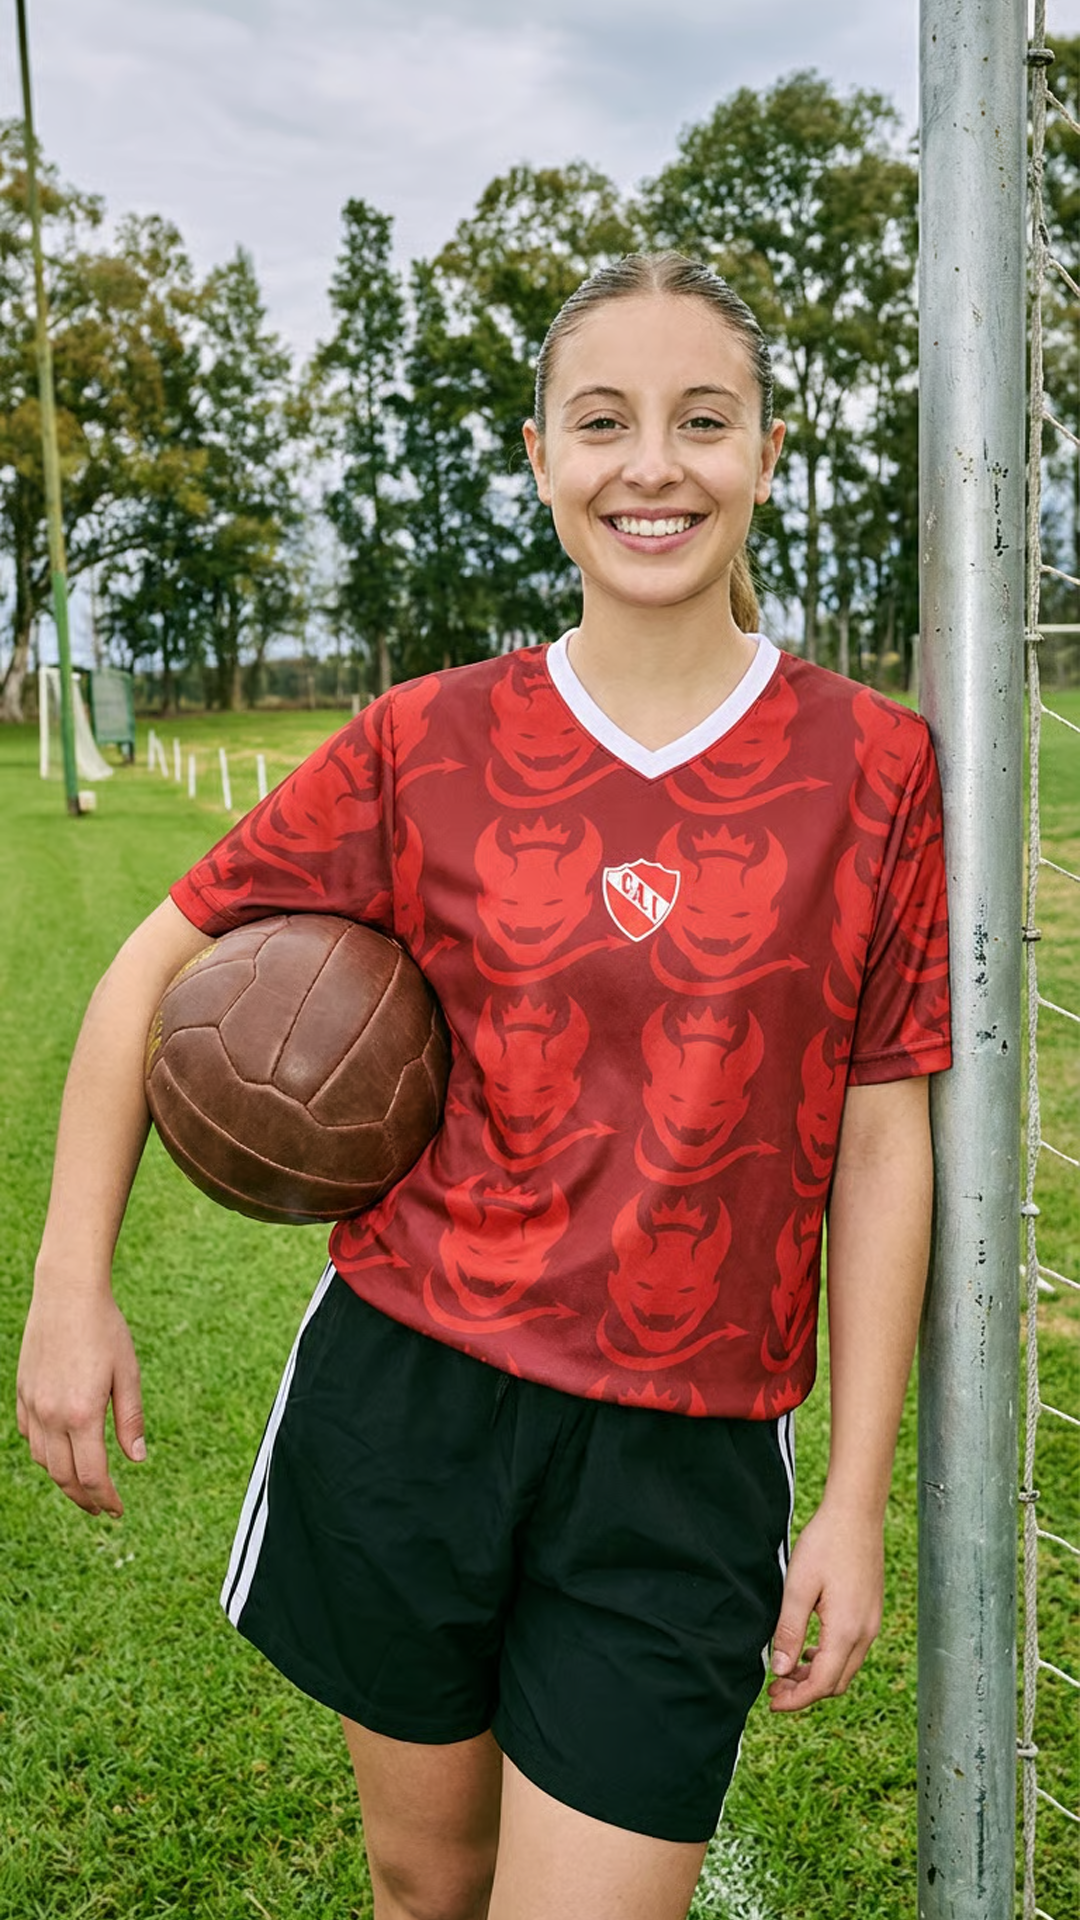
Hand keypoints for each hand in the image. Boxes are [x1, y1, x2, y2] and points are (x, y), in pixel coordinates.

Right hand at [16, 1287, 145, 1518]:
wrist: (67, 1294)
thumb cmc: (104, 1329)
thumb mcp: (128, 1372)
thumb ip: (130, 1419)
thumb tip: (137, 1459)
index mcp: (83, 1413)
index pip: (92, 1475)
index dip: (105, 1499)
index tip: (118, 1509)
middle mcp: (52, 1415)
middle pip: (64, 1476)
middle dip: (85, 1498)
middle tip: (102, 1507)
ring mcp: (33, 1405)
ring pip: (43, 1461)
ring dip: (63, 1480)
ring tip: (84, 1485)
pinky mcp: (23, 1394)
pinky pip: (30, 1437)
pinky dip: (45, 1454)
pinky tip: (60, 1453)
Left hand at [767, 1499, 884, 1711]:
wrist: (856, 1514)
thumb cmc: (825, 1544)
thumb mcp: (798, 1587)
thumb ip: (790, 1631)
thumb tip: (781, 1671)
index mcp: (846, 1630)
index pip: (822, 1684)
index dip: (796, 1699)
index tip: (772, 1702)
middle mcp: (865, 1633)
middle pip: (836, 1682)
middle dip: (805, 1691)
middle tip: (774, 1688)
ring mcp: (871, 1623)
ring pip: (845, 1668)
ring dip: (817, 1676)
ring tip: (787, 1670)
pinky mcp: (870, 1612)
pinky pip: (851, 1650)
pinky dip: (829, 1659)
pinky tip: (809, 1649)